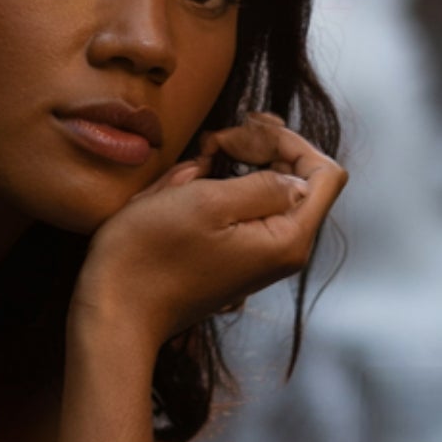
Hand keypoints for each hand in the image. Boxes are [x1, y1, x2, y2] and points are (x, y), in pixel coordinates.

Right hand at [73, 110, 347, 347]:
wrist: (115, 311)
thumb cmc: (152, 254)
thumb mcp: (208, 201)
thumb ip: (264, 184)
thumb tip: (297, 178)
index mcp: (288, 239)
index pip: (326, 173)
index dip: (293, 142)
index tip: (248, 131)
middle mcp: (282, 253)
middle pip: (298, 181)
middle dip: (259, 151)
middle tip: (212, 142)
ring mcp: (258, 258)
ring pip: (263, 193)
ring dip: (229, 170)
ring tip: (189, 170)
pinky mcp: (234, 260)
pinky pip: (238, 212)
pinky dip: (215, 193)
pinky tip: (182, 192)